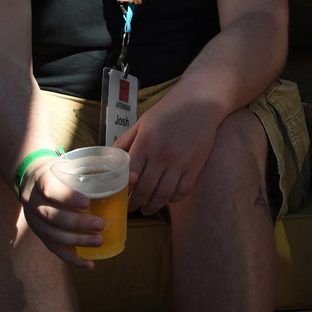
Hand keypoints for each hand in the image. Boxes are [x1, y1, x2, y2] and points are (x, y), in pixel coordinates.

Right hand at [18, 156, 104, 269]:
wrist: (32, 178)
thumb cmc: (61, 172)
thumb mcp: (73, 165)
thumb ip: (101, 170)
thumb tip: (135, 177)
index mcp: (41, 178)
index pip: (50, 189)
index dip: (68, 197)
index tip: (87, 203)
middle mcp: (33, 200)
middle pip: (52, 215)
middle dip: (77, 223)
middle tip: (100, 224)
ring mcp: (34, 219)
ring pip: (52, 234)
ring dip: (76, 241)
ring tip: (98, 241)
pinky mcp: (39, 234)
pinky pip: (54, 249)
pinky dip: (72, 258)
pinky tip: (89, 264)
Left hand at [113, 97, 218, 215]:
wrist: (200, 102)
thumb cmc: (169, 110)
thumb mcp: (142, 122)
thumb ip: (126, 140)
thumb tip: (111, 158)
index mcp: (145, 143)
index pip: (129, 175)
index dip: (123, 190)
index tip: (120, 196)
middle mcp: (161, 156)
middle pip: (145, 189)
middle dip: (135, 202)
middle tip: (131, 208)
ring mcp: (179, 163)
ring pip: (163, 195)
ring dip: (152, 206)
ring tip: (146, 209)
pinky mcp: (195, 166)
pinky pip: (183, 191)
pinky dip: (173, 199)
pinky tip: (167, 199)